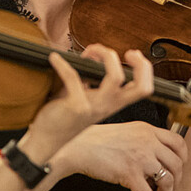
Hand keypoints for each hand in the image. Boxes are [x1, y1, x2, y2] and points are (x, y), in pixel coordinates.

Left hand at [25, 45, 155, 152]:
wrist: (46, 140)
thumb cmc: (64, 117)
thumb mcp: (84, 96)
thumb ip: (90, 77)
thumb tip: (92, 55)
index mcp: (113, 104)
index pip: (143, 89)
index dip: (145, 69)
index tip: (131, 55)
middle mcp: (108, 106)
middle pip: (141, 87)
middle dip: (140, 64)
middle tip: (127, 53)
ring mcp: (94, 107)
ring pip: (115, 78)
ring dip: (105, 56)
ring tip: (91, 51)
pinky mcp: (76, 106)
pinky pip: (73, 77)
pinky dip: (62, 64)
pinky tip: (54, 59)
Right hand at [52, 121, 187, 190]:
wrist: (78, 146)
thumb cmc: (97, 140)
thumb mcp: (127, 131)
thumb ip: (144, 140)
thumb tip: (156, 158)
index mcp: (147, 130)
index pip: (178, 142)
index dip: (182, 158)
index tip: (179, 167)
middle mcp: (147, 142)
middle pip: (176, 163)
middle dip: (176, 180)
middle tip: (168, 187)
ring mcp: (140, 157)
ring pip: (167, 180)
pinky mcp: (129, 173)